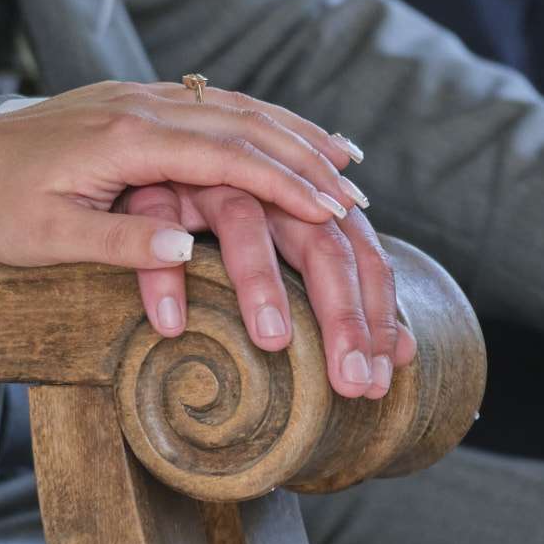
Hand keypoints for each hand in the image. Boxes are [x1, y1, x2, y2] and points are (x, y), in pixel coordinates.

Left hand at [0, 79, 363, 271]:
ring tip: (346, 165)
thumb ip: (119, 242)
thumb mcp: (48, 240)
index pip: (226, 156)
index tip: (334, 210)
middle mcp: (140, 106)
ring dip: (292, 134)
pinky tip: (285, 139)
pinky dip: (260, 122)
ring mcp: (137, 97)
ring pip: (234, 106)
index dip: (285, 184)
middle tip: (357, 197)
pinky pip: (213, 105)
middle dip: (307, 159)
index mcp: (125, 138)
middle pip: (244, 124)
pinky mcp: (132, 102)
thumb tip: (187, 247)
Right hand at [120, 182, 413, 399]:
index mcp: (313, 204)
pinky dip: (165, 272)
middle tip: (348, 380)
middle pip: (320, 244)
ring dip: (262, 282)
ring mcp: (215, 179)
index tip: (377, 380)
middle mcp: (273, 186)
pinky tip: (172, 323)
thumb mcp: (286, 258)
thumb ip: (343, 299)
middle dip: (341, 314)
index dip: (376, 318)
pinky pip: (161, 225)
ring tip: (274, 343)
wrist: (140, 163)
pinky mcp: (157, 183)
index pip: (362, 258)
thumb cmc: (224, 227)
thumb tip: (404, 354)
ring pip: (245, 223)